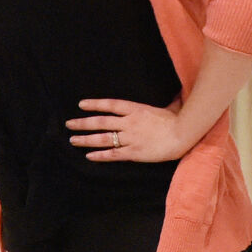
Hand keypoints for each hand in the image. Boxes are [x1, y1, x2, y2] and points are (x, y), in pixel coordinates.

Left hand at [69, 98, 188, 162]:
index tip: (81, 105)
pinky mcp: (134, 152)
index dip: (94, 104)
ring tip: (73, 140)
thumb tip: (178, 96)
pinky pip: (113, 154)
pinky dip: (100, 155)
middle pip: (101, 122)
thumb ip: (169, 102)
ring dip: (86, 139)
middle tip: (69, 124)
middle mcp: (129, 122)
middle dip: (83, 123)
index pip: (110, 105)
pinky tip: (89, 156)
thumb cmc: (179, 120)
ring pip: (103, 138)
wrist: (183, 134)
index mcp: (136, 109)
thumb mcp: (171, 107)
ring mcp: (130, 138)